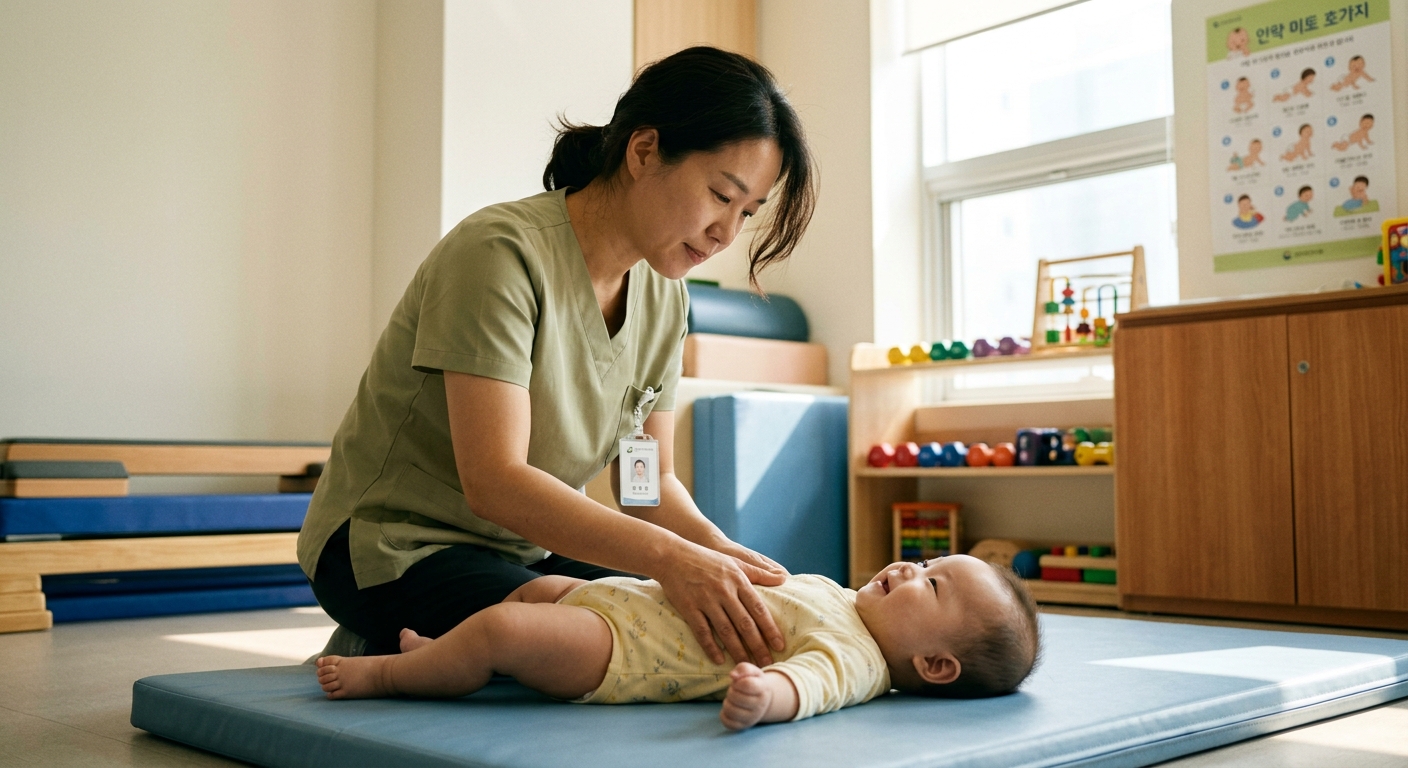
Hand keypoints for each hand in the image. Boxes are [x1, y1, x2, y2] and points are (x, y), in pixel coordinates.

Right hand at [655, 543, 785, 666]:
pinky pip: (702, 631)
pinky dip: (711, 647)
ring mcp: (706, 600)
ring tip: (747, 665)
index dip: (770, 628)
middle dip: (758, 645)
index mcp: (738, 580)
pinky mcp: (689, 607)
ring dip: (738, 650)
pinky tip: (719, 659)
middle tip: (767, 663)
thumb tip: (784, 579)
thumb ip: (759, 573)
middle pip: (745, 623)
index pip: (758, 608)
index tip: (779, 645)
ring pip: (726, 630)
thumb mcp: (735, 562)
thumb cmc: (707, 559)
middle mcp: (724, 591)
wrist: (673, 556)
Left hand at [720, 663, 772, 730]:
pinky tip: (730, 709)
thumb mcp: (752, 671)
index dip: (738, 682)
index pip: (747, 684)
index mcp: (763, 689)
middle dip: (731, 691)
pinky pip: (727, 723)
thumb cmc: (754, 682)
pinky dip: (724, 715)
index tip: (739, 683)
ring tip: (732, 700)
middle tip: (735, 691)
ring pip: (730, 710)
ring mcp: (752, 718)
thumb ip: (743, 668)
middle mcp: (760, 706)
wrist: (763, 700)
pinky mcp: (743, 726)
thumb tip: (732, 675)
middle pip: (736, 697)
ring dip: (727, 703)